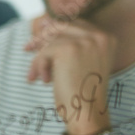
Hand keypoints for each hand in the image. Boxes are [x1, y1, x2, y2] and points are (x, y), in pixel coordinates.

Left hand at [26, 16, 115, 134]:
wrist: (86, 111)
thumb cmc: (81, 92)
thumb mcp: (83, 62)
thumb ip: (71, 44)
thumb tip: (44, 24)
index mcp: (107, 38)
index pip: (77, 24)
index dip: (57, 28)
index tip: (41, 31)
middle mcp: (99, 36)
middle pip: (62, 26)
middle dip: (42, 37)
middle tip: (27, 48)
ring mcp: (85, 41)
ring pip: (50, 41)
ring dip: (40, 60)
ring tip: (38, 76)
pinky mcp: (68, 49)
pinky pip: (44, 52)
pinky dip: (39, 66)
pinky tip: (44, 80)